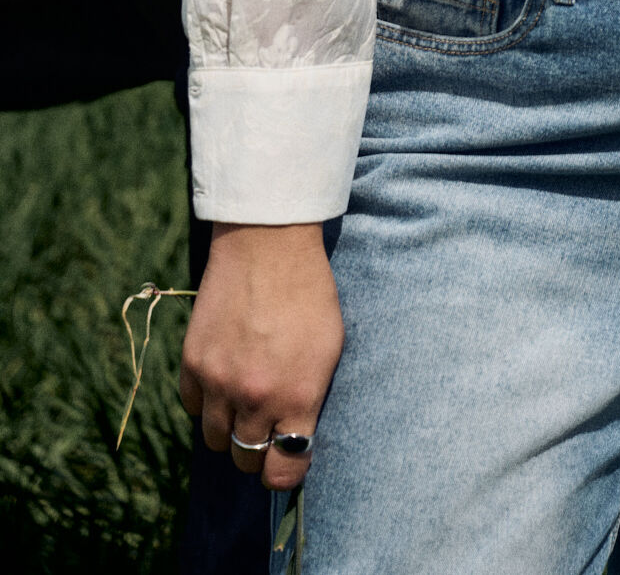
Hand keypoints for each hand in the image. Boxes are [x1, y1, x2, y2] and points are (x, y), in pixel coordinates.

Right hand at [179, 222, 343, 492]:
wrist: (268, 244)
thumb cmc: (310, 293)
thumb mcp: (330, 348)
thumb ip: (310, 398)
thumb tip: (296, 437)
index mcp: (297, 396)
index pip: (282, 470)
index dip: (285, 472)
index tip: (288, 459)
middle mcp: (254, 397)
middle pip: (245, 459)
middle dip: (258, 449)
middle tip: (267, 426)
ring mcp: (218, 382)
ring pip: (216, 440)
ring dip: (230, 428)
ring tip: (244, 401)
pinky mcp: (191, 363)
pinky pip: (193, 408)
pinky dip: (206, 402)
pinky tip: (223, 378)